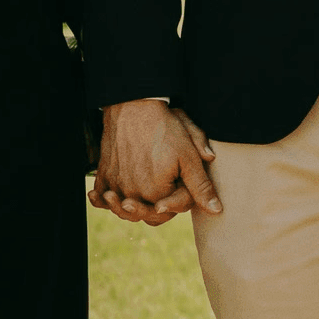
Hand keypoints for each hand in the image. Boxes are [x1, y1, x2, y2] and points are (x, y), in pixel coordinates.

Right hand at [88, 101, 220, 225]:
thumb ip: (201, 186)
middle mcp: (132, 193)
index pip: (173, 208)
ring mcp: (116, 183)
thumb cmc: (163, 127)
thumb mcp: (188, 155)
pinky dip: (101, 199)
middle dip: (160, 209)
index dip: (183, 197)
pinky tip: (105, 198)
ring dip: (130, 210)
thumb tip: (216, 210)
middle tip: (163, 199)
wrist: (133, 103)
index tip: (183, 180)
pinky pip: (101, 194)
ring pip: (124, 209)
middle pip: (149, 215)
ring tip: (132, 201)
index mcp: (156, 193)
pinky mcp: (104, 172)